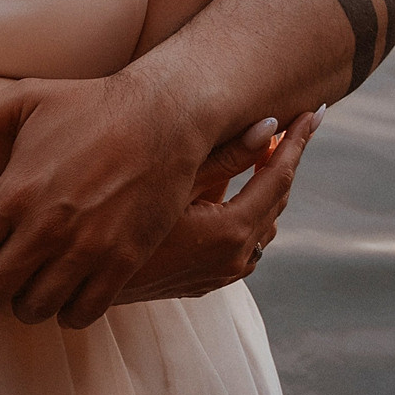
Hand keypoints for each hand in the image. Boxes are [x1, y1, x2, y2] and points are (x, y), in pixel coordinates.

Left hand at [0, 70, 251, 328]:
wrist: (163, 116)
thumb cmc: (90, 105)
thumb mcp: (25, 99)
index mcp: (16, 192)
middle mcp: (47, 228)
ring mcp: (87, 249)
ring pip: (36, 308)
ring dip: (23, 307)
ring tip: (22, 294)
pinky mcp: (124, 261)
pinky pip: (84, 312)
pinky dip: (68, 314)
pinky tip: (64, 299)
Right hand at [111, 109, 319, 308]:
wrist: (82, 282)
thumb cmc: (117, 222)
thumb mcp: (170, 182)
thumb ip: (223, 156)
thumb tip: (268, 125)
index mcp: (231, 231)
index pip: (278, 176)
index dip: (297, 141)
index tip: (312, 112)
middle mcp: (236, 257)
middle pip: (276, 199)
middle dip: (283, 160)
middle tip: (289, 123)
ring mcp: (224, 272)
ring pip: (263, 222)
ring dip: (265, 187)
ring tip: (259, 150)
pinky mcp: (208, 279)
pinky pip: (245, 240)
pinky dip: (249, 211)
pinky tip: (232, 190)